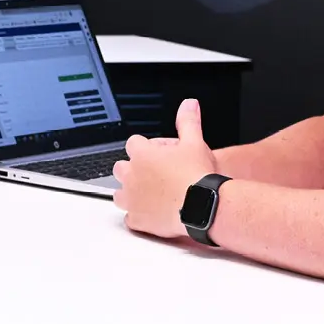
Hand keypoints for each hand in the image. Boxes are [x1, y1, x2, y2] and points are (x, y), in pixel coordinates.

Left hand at [112, 99, 219, 239]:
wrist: (203, 206)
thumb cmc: (198, 176)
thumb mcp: (195, 142)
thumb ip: (188, 121)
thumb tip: (189, 104)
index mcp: (142, 155)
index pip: (133, 143)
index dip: (145, 147)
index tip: (156, 154)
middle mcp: (132, 176)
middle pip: (121, 168)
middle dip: (133, 170)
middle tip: (153, 174)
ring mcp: (132, 199)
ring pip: (119, 194)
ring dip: (130, 193)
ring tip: (149, 194)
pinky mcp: (136, 219)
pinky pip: (129, 218)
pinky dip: (138, 216)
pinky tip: (151, 214)